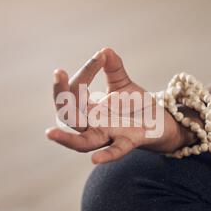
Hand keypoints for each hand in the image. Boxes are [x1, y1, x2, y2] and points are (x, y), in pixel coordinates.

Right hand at [46, 48, 191, 163]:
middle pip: (68, 115)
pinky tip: (95, 159)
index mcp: (89, 110)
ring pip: (82, 142)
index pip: (75, 92)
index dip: (85, 72)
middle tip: (58, 73)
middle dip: (61, 95)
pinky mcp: (129, 141)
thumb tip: (105, 50)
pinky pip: (115, 151)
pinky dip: (106, 155)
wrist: (161, 122)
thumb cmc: (135, 105)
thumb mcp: (122, 84)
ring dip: (66, 139)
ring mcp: (109, 135)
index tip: (101, 56)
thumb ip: (114, 68)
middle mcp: (94, 125)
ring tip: (49, 133)